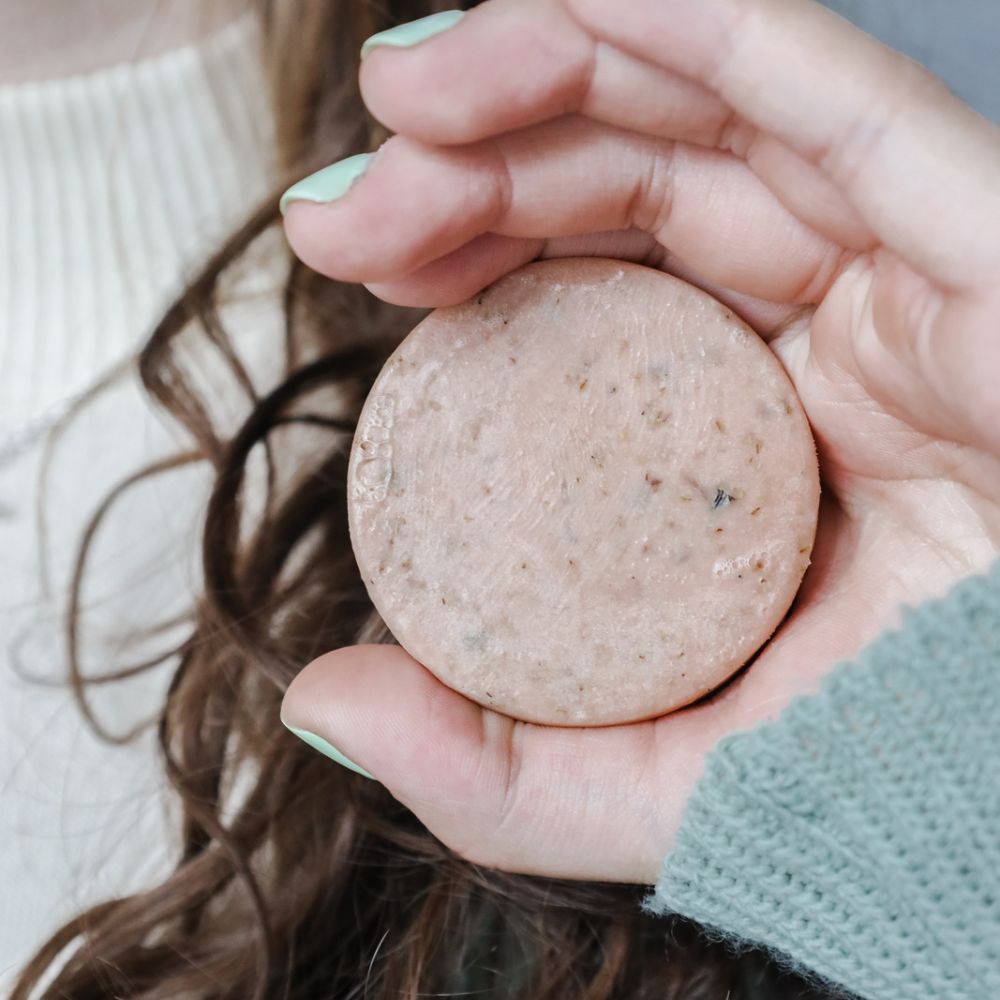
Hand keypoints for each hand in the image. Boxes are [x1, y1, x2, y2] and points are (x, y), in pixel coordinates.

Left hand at [279, 0, 999, 883]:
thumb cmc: (890, 791)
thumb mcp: (659, 787)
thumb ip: (492, 762)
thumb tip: (325, 698)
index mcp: (752, 437)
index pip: (594, 295)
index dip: (470, 253)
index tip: (357, 261)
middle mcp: (827, 340)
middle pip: (632, 187)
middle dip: (472, 163)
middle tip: (342, 206)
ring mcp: (908, 278)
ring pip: (712, 115)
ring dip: (543, 73)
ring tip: (402, 94)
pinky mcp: (987, 238)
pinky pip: (831, 98)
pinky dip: (700, 27)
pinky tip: (572, 7)